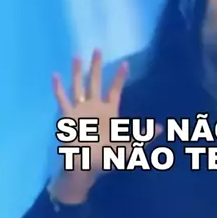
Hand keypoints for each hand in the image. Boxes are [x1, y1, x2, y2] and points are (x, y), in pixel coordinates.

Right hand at [52, 50, 161, 178]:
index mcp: (109, 112)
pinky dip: (58, 88)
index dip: (119, 77)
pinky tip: (55, 76)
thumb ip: (144, 136)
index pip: (115, 90)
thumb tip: (160, 128)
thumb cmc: (108, 159)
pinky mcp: (69, 117)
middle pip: (95, 82)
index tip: (125, 63)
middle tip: (97, 49)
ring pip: (78, 86)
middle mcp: (94, 108)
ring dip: (77, 72)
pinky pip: (62, 100)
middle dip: (96, 66)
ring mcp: (81, 111)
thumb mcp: (130, 147)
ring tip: (77, 56)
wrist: (87, 168)